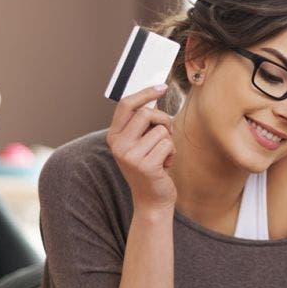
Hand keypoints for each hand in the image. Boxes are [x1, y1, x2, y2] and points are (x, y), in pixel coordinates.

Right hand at [106, 85, 176, 212]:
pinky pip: (168, 145)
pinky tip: (164, 166)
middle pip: (146, 113)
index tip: (162, 87)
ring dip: (169, 141)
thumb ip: (142, 124)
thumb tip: (154, 96)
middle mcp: (118, 145)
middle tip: (167, 133)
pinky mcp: (146, 166)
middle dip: (163, 120)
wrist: (151, 200)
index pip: (126, 105)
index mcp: (114, 137)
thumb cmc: (150, 168)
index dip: (145, 93)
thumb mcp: (140, 144)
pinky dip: (172, 154)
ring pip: (161, 130)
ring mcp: (130, 157)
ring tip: (162, 156)